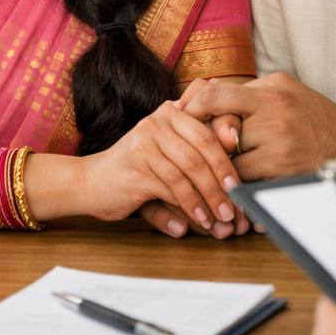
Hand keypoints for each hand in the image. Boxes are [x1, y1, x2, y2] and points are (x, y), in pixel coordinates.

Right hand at [76, 101, 243, 233]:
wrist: (90, 182)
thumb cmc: (137, 169)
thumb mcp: (167, 154)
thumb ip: (196, 154)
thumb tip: (235, 178)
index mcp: (170, 112)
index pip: (209, 131)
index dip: (230, 157)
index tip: (245, 181)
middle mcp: (158, 122)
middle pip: (203, 150)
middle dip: (224, 180)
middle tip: (238, 205)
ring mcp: (145, 143)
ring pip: (190, 171)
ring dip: (210, 198)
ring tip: (223, 218)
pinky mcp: (137, 169)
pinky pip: (173, 188)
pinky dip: (191, 207)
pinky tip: (200, 221)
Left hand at [179, 73, 335, 180]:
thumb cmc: (320, 124)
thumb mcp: (291, 95)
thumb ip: (256, 94)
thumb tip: (209, 95)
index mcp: (274, 86)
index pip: (217, 90)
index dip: (193, 106)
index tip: (181, 118)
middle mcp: (275, 106)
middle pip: (216, 117)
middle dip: (198, 136)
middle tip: (187, 148)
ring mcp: (278, 136)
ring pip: (226, 153)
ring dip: (217, 167)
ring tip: (209, 175)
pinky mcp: (282, 165)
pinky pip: (243, 178)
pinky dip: (234, 188)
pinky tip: (231, 193)